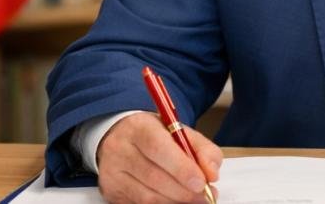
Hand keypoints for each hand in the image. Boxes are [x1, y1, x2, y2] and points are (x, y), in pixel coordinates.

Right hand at [96, 111, 222, 203]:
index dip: (181, 168)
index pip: (158, 147)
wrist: (119, 139)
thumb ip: (202, 149)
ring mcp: (112, 173)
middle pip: (153, 176)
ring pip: (147, 196)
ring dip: (175, 201)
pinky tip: (176, 201)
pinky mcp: (112, 192)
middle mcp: (120, 149)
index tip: (202, 181)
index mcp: (138, 127)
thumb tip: (212, 173)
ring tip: (195, 199)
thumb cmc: (154, 135)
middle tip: (204, 195)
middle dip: (184, 191)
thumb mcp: (179, 132)